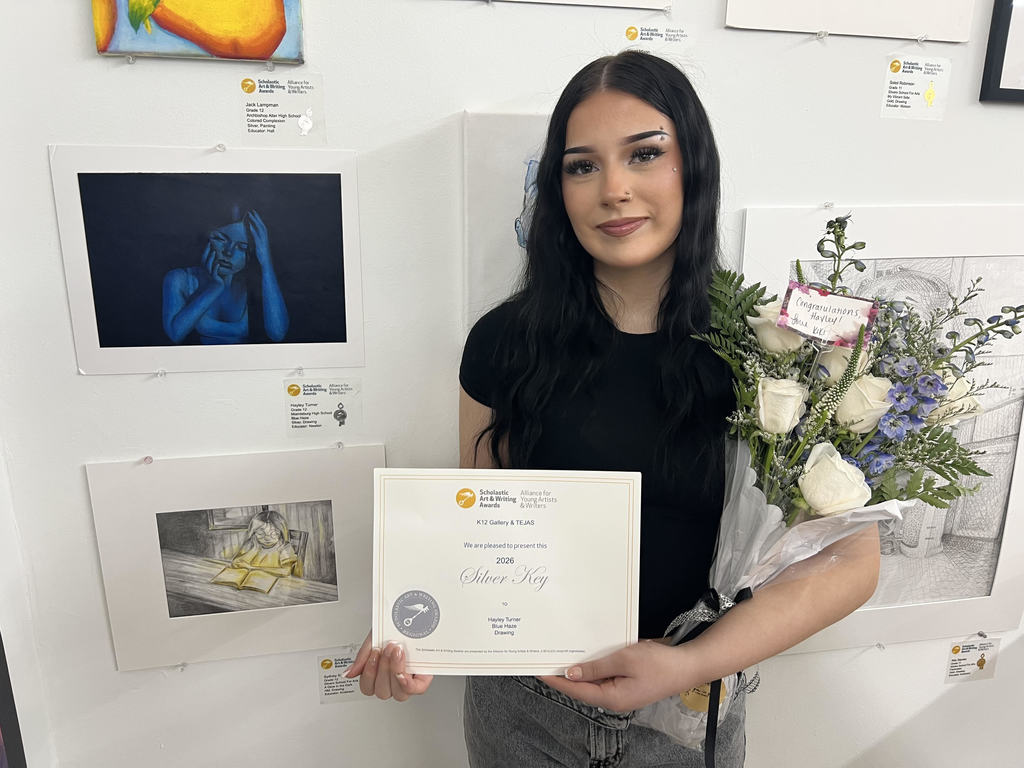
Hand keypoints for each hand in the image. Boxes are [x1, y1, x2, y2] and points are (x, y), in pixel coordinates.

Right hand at [200, 242, 226, 287]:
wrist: (214, 293)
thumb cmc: (217, 284)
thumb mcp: (219, 275)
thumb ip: (219, 269)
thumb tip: (222, 262)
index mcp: (206, 269)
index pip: (204, 258)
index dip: (206, 251)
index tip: (208, 243)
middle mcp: (206, 271)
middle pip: (205, 259)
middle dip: (207, 251)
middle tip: (209, 243)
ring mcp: (209, 275)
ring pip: (209, 265)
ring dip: (211, 258)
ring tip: (214, 251)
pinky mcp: (214, 280)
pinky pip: (214, 273)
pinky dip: (216, 268)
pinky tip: (218, 264)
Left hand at [244, 209, 271, 268]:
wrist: (267, 265)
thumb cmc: (263, 258)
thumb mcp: (259, 247)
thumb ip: (256, 239)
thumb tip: (252, 233)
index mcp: (264, 239)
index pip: (262, 227)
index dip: (258, 220)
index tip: (253, 213)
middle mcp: (265, 239)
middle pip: (262, 226)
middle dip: (257, 218)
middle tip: (252, 211)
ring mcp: (264, 242)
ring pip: (261, 230)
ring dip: (256, 222)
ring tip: (251, 216)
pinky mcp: (262, 246)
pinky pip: (258, 238)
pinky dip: (255, 232)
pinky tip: (251, 227)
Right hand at [345, 631, 433, 701]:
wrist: (410, 615)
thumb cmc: (392, 629)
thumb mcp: (373, 640)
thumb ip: (361, 658)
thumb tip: (348, 674)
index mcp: (378, 675)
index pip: (368, 688)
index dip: (368, 674)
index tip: (374, 652)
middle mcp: (392, 681)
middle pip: (382, 692)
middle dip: (383, 668)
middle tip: (387, 648)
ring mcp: (407, 682)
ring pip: (397, 694)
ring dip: (394, 671)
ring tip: (396, 651)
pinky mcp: (422, 679)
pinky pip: (413, 690)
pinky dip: (405, 683)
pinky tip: (402, 672)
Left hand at [538, 640, 694, 712]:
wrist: (687, 665)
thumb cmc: (660, 664)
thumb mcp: (624, 660)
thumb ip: (596, 667)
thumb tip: (571, 672)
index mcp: (612, 697)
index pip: (576, 689)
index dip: (556, 679)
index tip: (538, 669)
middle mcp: (614, 697)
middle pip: (582, 686)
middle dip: (564, 673)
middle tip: (545, 658)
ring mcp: (622, 690)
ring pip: (593, 679)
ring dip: (579, 667)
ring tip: (561, 653)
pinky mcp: (628, 682)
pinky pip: (605, 674)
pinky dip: (594, 664)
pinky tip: (586, 652)